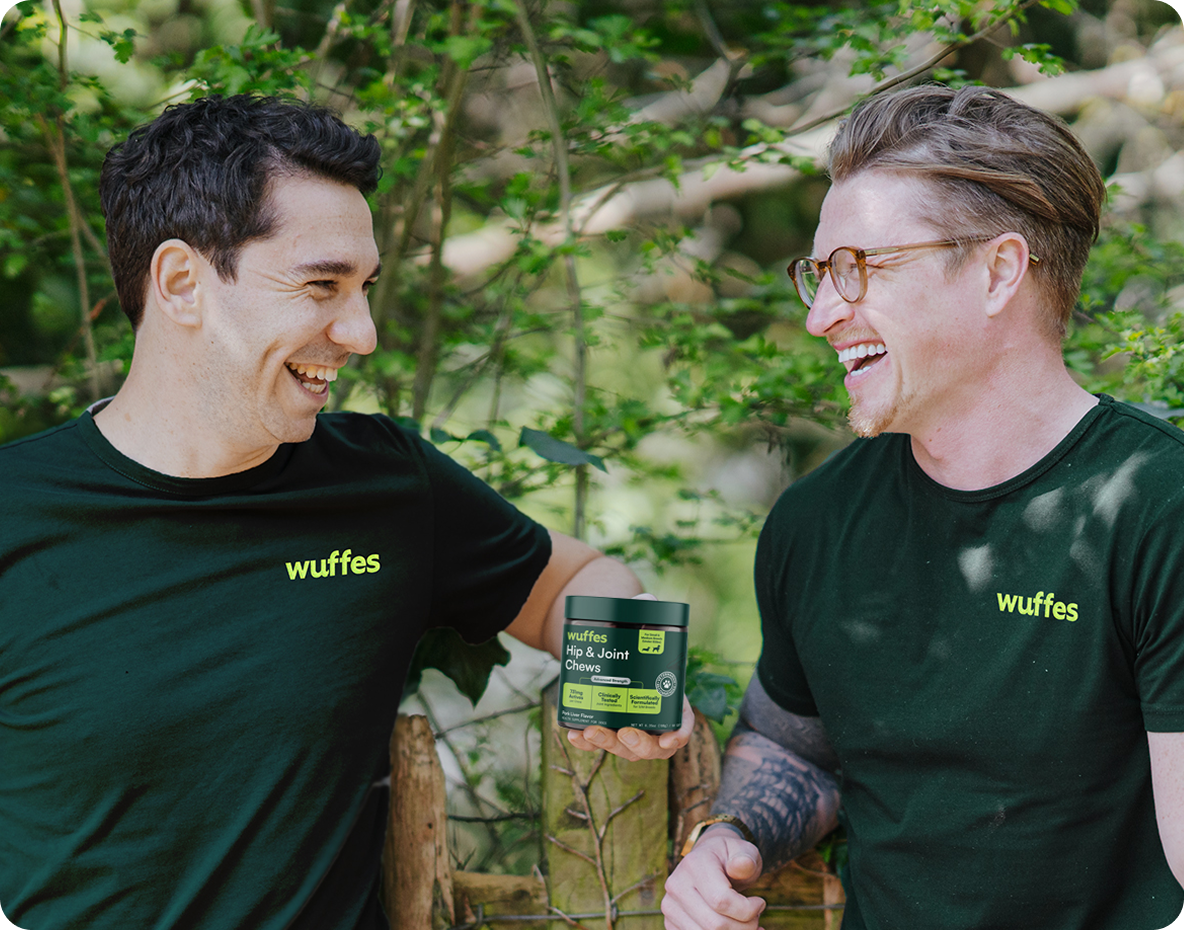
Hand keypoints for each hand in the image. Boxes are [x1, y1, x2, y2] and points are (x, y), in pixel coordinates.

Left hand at [565, 593, 693, 760]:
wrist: (613, 648)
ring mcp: (628, 729)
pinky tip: (573, 734)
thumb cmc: (637, 642)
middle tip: (626, 732)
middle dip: (639, 744)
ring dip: (608, 744)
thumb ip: (646, 612)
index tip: (669, 740)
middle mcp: (651, 721)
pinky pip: (597, 744)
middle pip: (651, 745)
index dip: (678, 735)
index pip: (681, 725)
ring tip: (591, 731)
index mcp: (669, 700)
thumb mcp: (643, 627)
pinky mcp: (606, 729)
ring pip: (624, 748)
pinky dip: (586, 744)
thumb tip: (645, 597)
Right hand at [662, 826, 765, 928]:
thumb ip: (747, 859)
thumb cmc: (731, 858)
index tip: (760, 902)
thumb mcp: (744, 852)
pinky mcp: (670, 922)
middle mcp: (676, 885)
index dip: (748, 910)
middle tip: (756, 918)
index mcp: (693, 864)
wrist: (709, 862)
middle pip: (714, 925)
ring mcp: (670, 906)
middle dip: (744, 927)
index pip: (721, 900)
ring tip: (749, 925)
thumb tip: (741, 864)